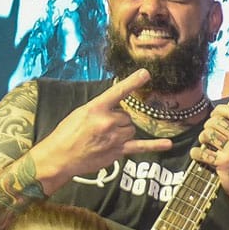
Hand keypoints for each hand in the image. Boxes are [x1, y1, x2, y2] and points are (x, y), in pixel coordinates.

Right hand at [32, 69, 174, 181]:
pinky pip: (140, 146)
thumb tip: (118, 110)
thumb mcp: (81, 113)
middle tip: (101, 128)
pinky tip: (168, 144)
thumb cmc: (68, 133)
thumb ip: (101, 109)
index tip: (146, 73)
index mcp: (96, 108)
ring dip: (123, 131)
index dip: (132, 82)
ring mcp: (114, 137)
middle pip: (126, 116)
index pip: (117, 92)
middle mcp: (108, 121)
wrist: (60, 156)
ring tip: (106, 137)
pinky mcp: (118, 151)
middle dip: (118, 120)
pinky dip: (154, 146)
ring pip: (131, 129)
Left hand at [193, 106, 228, 207]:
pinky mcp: (223, 163)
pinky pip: (202, 152)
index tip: (213, 115)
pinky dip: (196, 153)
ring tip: (205, 145)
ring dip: (203, 139)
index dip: (219, 111)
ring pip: (208, 134)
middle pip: (216, 122)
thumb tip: (220, 118)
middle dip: (208, 127)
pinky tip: (197, 155)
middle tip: (208, 135)